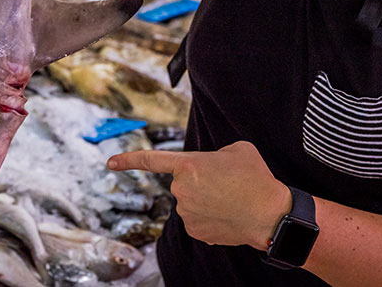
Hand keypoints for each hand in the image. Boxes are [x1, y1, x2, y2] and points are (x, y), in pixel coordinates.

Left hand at [108, 141, 292, 249]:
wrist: (270, 214)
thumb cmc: (255, 178)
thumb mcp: (237, 150)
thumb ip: (214, 154)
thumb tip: (209, 167)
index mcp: (188, 165)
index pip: (152, 161)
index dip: (129, 160)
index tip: (110, 162)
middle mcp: (182, 190)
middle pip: (184, 183)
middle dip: (199, 182)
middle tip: (225, 183)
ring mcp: (187, 213)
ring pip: (191, 202)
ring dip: (205, 200)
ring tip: (231, 199)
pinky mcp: (195, 231)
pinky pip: (197, 220)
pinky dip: (210, 217)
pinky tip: (227, 215)